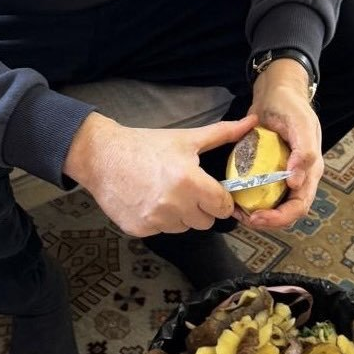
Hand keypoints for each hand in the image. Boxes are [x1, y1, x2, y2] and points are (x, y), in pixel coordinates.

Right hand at [63, 112, 259, 237]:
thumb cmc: (146, 145)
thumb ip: (222, 134)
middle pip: (205, 221)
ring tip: (165, 193)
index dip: (220, 199)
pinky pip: (162, 231)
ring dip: (180, 215)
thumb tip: (252, 122)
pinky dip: (159, 220)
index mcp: (190, 182)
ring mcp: (155, 220)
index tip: (212, 191)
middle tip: (186, 189)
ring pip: (184, 228)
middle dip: (200, 207)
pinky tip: (148, 200)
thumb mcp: (186, 139)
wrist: (101, 156)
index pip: (222, 207)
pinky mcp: (140, 230)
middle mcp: (174, 205)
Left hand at [239, 60, 322, 229]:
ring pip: (274, 204)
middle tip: (244, 219)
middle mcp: (299, 176)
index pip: (300, 205)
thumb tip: (297, 183)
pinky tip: (236, 199)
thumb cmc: (290, 105)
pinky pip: (263, 191)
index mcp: (311, 169)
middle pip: (287, 211)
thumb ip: (303, 152)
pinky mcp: (269, 169)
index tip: (258, 217)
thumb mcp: (299, 124)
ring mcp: (284, 174)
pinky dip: (251, 199)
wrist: (275, 91)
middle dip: (267, 220)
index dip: (281, 217)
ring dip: (258, 213)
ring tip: (238, 213)